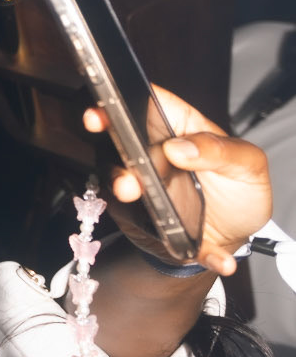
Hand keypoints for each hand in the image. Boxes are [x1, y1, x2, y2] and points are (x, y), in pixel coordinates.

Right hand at [84, 84, 270, 275]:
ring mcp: (144, 184)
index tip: (109, 110)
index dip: (123, 101)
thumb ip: (221, 150)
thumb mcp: (248, 164)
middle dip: (117, 153)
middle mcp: (154, 153)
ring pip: (121, 181)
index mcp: (181, 128)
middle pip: (124, 141)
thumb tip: (179, 146)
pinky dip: (170, 244)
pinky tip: (210, 256)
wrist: (236, 235)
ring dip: (124, 190)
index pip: (148, 103)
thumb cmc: (240, 189)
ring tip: (133, 196)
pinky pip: (141, 226)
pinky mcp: (144, 218)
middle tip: (125, 173)